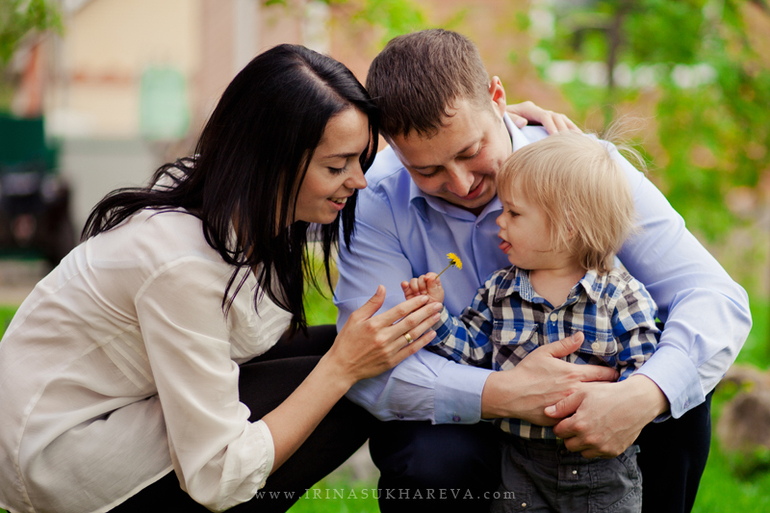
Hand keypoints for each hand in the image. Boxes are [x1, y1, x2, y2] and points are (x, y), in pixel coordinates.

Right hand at [326, 285, 442, 383]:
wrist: (342, 367)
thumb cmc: (347, 340)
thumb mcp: (355, 318)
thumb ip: (371, 303)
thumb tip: (382, 287)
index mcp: (374, 324)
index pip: (400, 310)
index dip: (415, 303)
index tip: (425, 297)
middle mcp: (383, 337)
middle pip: (410, 321)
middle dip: (426, 312)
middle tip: (438, 304)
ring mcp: (389, 350)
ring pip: (413, 335)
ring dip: (427, 324)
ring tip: (438, 316)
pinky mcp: (392, 361)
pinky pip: (411, 350)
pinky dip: (423, 341)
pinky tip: (431, 333)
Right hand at [401, 272, 443, 303]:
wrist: (425, 316)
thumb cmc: (434, 305)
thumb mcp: (436, 296)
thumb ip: (434, 285)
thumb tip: (431, 276)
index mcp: (433, 283)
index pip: (431, 275)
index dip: (429, 276)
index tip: (428, 280)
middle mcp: (424, 283)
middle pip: (421, 277)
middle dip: (422, 285)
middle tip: (424, 294)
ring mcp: (415, 287)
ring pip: (413, 281)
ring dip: (415, 287)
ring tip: (418, 295)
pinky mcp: (408, 291)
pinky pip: (404, 285)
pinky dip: (404, 284)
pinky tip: (405, 285)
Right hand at [481, 332, 617, 424]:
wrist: (511, 393)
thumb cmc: (527, 372)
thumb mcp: (544, 352)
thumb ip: (565, 345)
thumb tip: (581, 335)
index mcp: (573, 374)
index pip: (602, 374)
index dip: (612, 374)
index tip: (618, 375)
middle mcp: (575, 391)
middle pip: (602, 391)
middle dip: (611, 390)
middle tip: (618, 390)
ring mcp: (569, 407)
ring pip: (593, 407)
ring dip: (600, 405)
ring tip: (607, 405)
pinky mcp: (561, 419)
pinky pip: (578, 419)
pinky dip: (584, 416)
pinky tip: (589, 417)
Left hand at [505, 101, 579, 133]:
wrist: (498, 120)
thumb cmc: (499, 122)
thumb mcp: (502, 119)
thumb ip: (512, 120)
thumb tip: (524, 123)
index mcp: (528, 109)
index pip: (544, 116)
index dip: (551, 126)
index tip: (556, 137)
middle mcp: (537, 110)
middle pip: (555, 117)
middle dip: (564, 129)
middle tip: (572, 142)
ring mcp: (542, 114)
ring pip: (561, 119)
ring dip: (571, 128)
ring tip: (580, 140)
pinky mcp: (545, 121)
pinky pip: (560, 123)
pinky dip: (569, 129)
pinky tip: (578, 138)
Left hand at [547, 374, 669, 457]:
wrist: (636, 402)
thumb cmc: (608, 394)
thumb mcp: (583, 393)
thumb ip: (563, 405)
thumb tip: (547, 412)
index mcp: (579, 424)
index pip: (558, 432)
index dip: (561, 424)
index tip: (567, 419)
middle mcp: (589, 439)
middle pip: (568, 444)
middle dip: (570, 436)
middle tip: (577, 425)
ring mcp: (601, 447)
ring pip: (582, 452)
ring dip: (582, 443)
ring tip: (589, 429)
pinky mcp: (612, 451)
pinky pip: (597, 454)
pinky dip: (596, 447)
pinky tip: (600, 433)